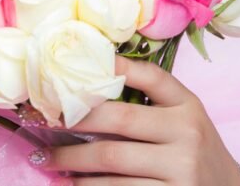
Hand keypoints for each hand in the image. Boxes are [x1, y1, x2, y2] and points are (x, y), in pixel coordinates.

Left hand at [34, 54, 239, 185]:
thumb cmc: (196, 153)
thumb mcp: (186, 121)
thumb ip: (152, 102)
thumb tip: (90, 82)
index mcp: (189, 107)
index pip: (150, 76)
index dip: (114, 67)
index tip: (76, 65)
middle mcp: (186, 134)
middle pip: (118, 119)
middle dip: (73, 118)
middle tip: (43, 120)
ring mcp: (180, 169)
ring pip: (111, 159)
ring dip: (72, 158)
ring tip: (47, 158)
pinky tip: (74, 182)